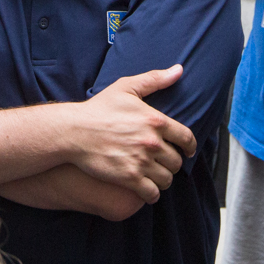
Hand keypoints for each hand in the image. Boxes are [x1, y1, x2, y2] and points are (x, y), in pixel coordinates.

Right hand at [66, 65, 195, 203]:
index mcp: (155, 120)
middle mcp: (152, 142)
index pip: (187, 139)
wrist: (74, 131)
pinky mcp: (129, 178)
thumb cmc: (99, 108)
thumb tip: (179, 70)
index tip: (187, 151)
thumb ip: (155, 79)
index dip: (190, 147)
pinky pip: (152, 193)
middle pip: (177, 161)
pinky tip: (147, 189)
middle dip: (172, 162)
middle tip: (163, 162)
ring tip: (155, 176)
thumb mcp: (126, 87)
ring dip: (163, 179)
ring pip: (167, 179)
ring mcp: (141, 162)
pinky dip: (152, 194)